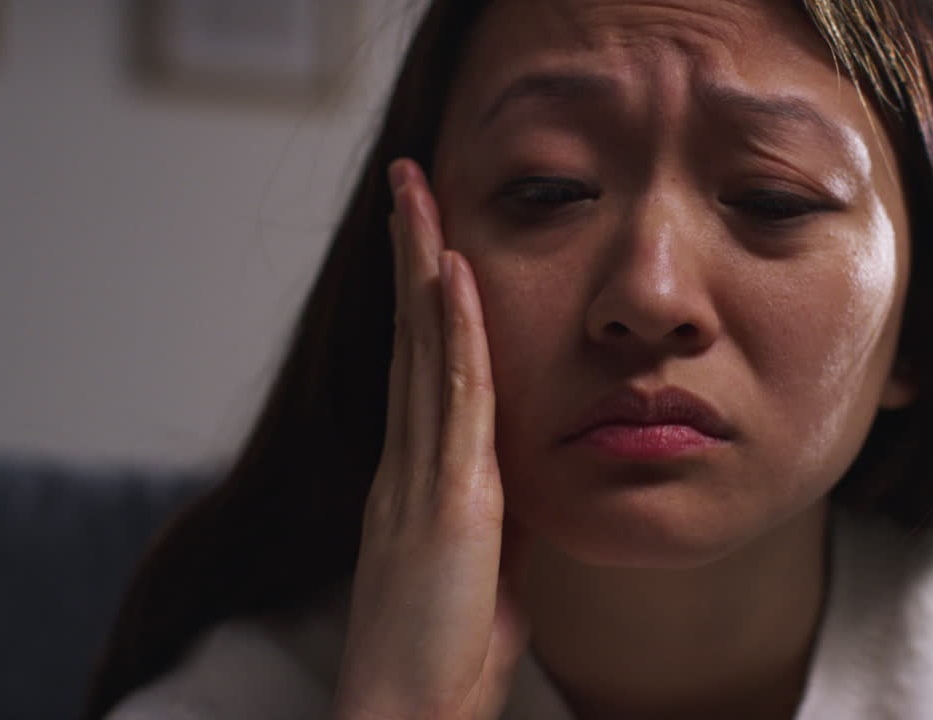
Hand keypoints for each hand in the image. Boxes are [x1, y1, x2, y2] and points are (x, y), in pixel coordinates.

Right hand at [332, 159, 530, 719]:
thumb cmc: (443, 662)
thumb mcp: (487, 578)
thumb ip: (500, 532)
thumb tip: (523, 509)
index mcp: (419, 478)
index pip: (423, 369)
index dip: (426, 301)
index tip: (433, 242)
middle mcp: (408, 462)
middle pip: (412, 339)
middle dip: (412, 255)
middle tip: (410, 182)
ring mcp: (421, 476)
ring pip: (424, 349)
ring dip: (423, 265)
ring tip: (418, 192)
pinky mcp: (446, 501)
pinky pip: (456, 397)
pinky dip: (455, 331)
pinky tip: (455, 274)